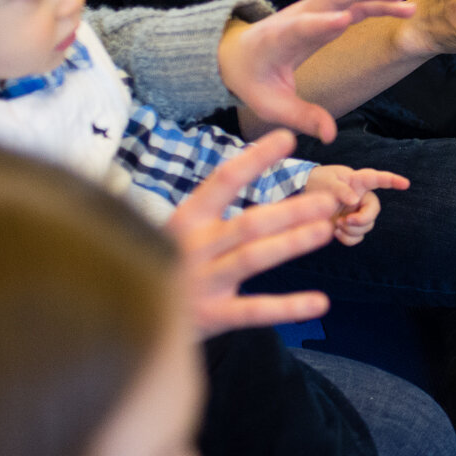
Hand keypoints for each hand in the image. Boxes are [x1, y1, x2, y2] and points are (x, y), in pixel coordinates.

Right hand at [164, 130, 336, 337]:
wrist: (125, 319)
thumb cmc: (170, 264)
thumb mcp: (184, 234)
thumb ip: (218, 216)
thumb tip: (255, 176)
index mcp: (186, 219)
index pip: (223, 180)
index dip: (256, 159)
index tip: (288, 137)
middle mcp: (191, 247)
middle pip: (247, 223)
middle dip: (290, 210)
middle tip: (329, 200)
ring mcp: (199, 282)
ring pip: (251, 258)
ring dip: (291, 243)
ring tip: (326, 230)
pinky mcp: (209, 316)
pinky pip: (253, 310)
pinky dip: (287, 307)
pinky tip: (320, 302)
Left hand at [219, 0, 413, 143]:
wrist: (238, 54)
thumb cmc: (255, 80)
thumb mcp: (272, 105)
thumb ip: (302, 117)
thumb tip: (329, 136)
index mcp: (277, 40)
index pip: (299, 29)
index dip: (319, 25)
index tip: (344, 20)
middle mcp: (296, 17)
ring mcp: (311, 11)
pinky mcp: (323, 13)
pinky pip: (350, 1)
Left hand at [302, 164, 410, 245]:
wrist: (306, 193)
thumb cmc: (319, 181)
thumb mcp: (327, 181)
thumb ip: (340, 189)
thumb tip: (354, 200)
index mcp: (358, 182)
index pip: (378, 179)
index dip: (393, 181)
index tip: (406, 184)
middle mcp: (362, 198)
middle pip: (374, 212)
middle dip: (362, 220)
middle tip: (345, 221)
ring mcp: (357, 213)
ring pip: (366, 227)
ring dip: (351, 230)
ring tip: (336, 223)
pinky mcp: (350, 226)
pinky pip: (357, 238)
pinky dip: (347, 239)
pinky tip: (336, 232)